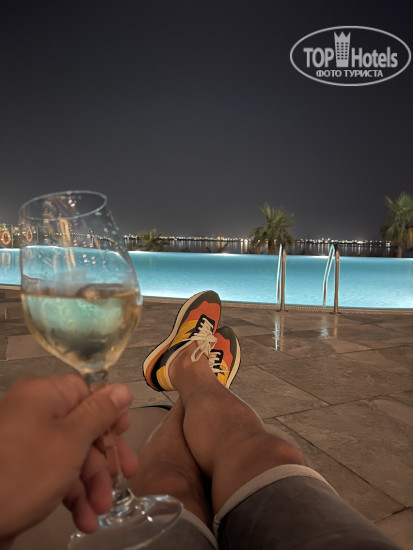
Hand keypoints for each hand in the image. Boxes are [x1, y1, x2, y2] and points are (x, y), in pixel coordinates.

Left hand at [0, 374, 137, 541]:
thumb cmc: (25, 471)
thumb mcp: (72, 440)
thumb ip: (100, 413)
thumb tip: (122, 388)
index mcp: (45, 395)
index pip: (87, 393)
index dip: (110, 413)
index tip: (126, 433)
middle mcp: (35, 413)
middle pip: (83, 428)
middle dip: (103, 460)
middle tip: (122, 479)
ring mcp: (26, 443)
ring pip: (71, 455)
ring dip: (90, 484)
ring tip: (99, 511)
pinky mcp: (21, 471)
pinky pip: (53, 473)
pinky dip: (70, 494)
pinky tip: (84, 518)